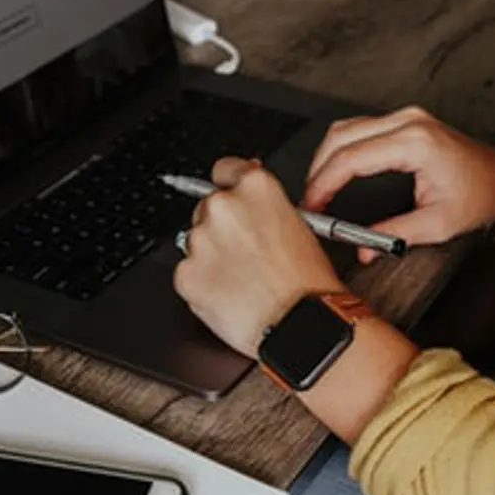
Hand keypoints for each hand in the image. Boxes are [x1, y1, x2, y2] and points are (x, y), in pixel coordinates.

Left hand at [173, 158, 343, 358]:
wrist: (300, 325)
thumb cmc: (308, 284)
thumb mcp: (301, 227)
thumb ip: (266, 204)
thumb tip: (248, 193)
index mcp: (256, 188)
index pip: (225, 169)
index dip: (229, 186)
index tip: (232, 199)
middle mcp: (224, 207)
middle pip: (207, 208)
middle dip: (221, 229)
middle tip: (245, 255)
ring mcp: (200, 240)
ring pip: (196, 242)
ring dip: (211, 257)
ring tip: (242, 280)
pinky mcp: (186, 274)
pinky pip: (188, 274)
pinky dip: (202, 284)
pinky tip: (230, 294)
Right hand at [304, 106, 494, 263]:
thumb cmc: (478, 196)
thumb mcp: (436, 224)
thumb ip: (394, 235)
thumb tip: (363, 249)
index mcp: (415, 143)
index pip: (352, 158)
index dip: (324, 183)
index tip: (312, 205)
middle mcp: (408, 122)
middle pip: (341, 137)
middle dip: (318, 170)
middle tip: (310, 201)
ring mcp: (406, 117)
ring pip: (346, 128)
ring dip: (326, 158)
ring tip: (319, 189)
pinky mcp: (404, 120)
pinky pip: (359, 128)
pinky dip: (341, 149)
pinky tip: (335, 171)